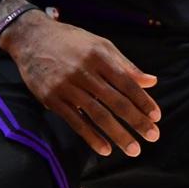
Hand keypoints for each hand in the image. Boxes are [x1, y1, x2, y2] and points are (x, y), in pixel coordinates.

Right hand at [0, 10, 160, 156]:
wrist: (32, 38)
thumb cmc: (72, 41)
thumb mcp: (100, 45)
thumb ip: (126, 65)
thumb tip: (151, 81)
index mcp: (100, 56)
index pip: (127, 82)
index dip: (143, 100)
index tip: (156, 117)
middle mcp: (84, 71)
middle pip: (115, 101)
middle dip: (136, 121)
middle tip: (153, 137)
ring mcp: (67, 86)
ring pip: (97, 115)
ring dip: (117, 134)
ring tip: (134, 149)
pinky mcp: (52, 99)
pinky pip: (75, 122)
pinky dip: (91, 137)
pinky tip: (105, 149)